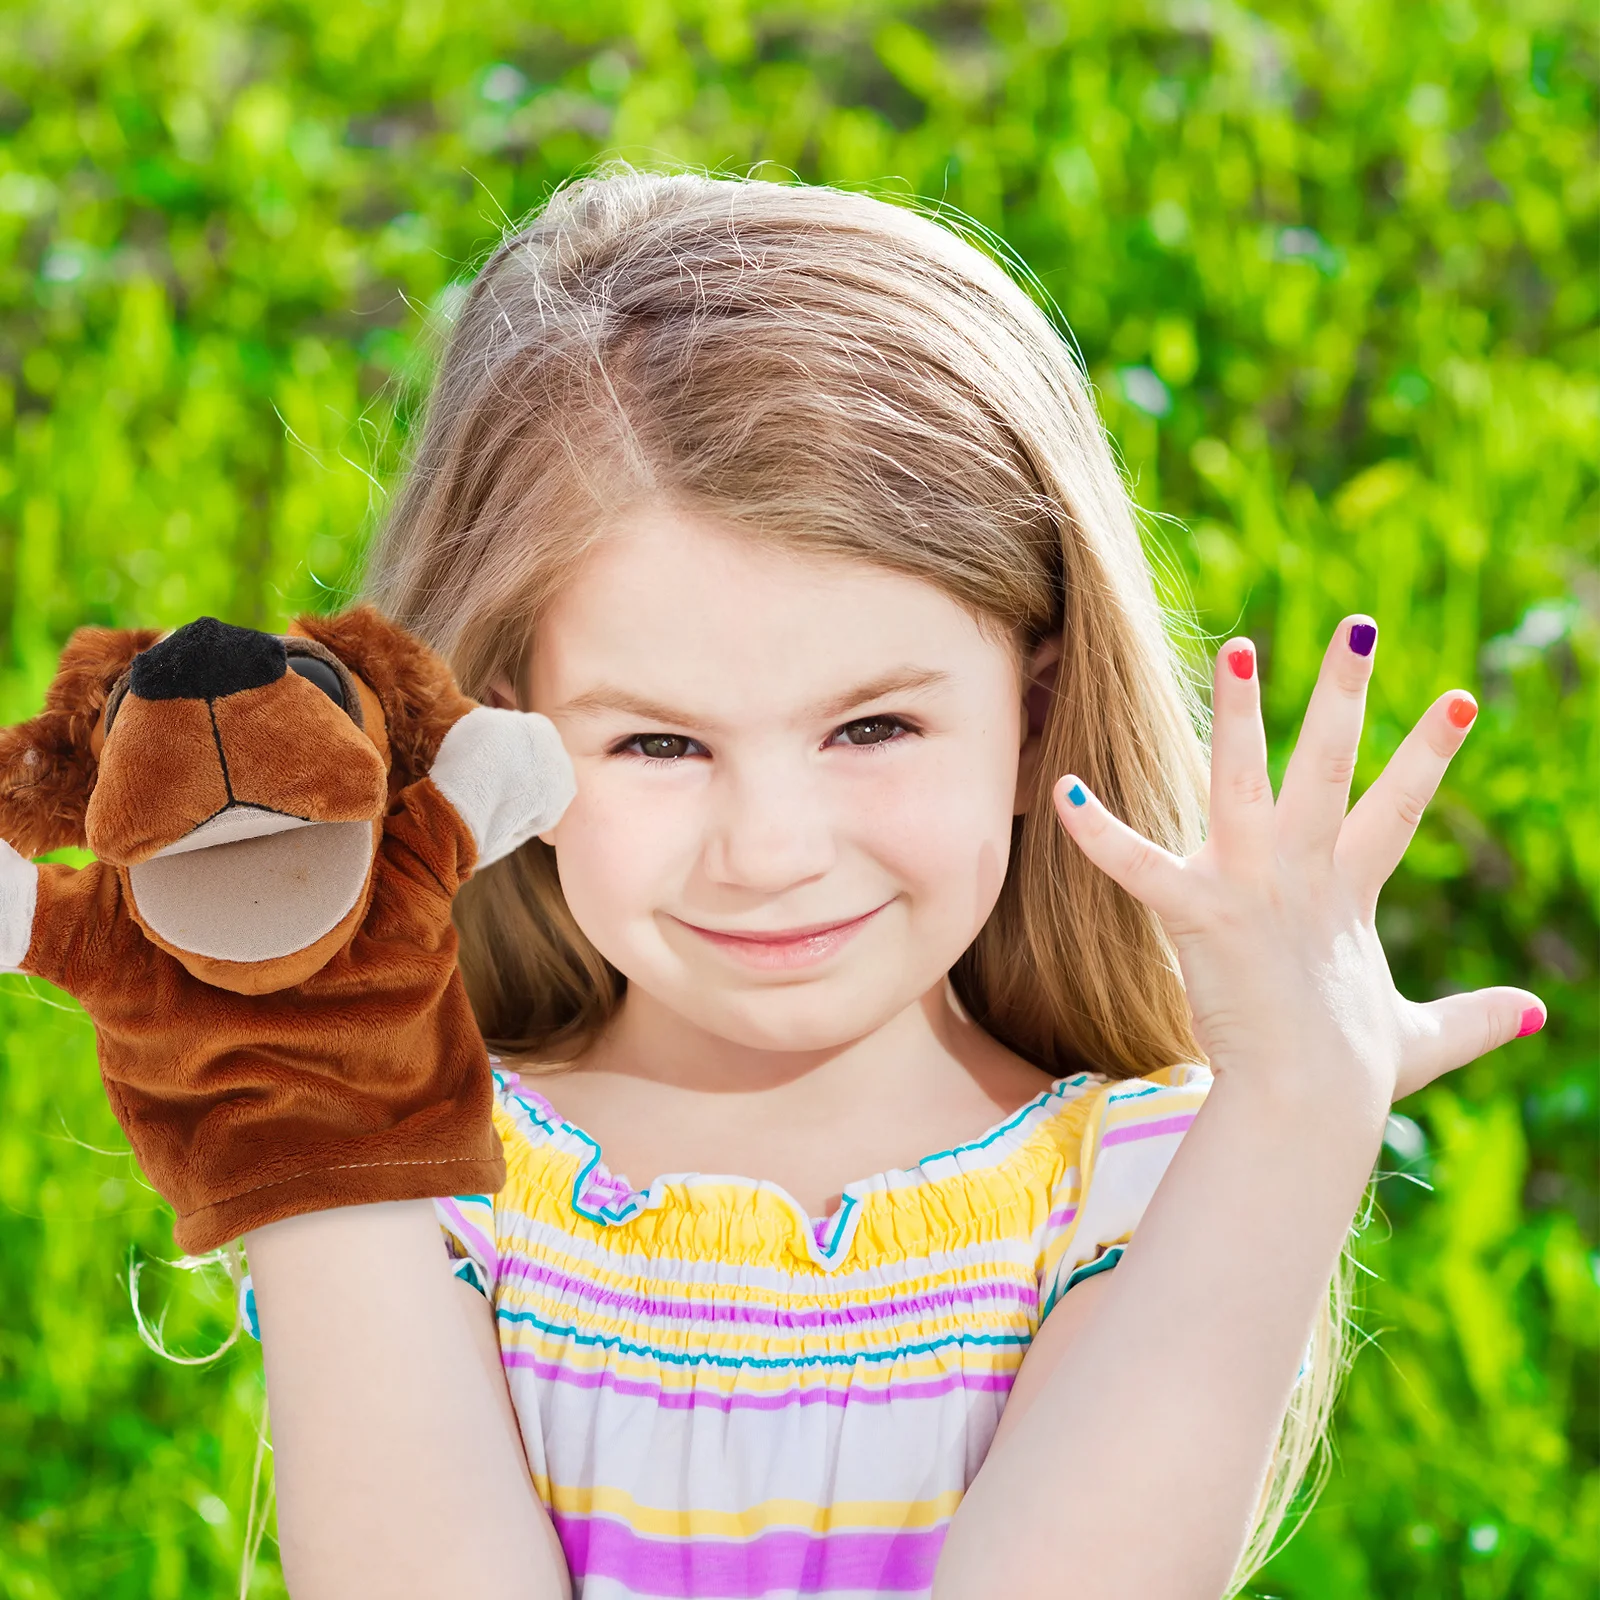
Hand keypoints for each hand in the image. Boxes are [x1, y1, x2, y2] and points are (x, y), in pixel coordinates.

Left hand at [1053, 617, 1542, 1107]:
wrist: (1307, 1108)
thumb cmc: (1352, 1074)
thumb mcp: (1422, 1038)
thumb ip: (1475, 1017)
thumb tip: (1538, 1017)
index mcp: (1347, 889)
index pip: (1397, 806)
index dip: (1428, 752)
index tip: (1460, 696)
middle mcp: (1302, 872)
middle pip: (1329, 767)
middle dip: (1344, 695)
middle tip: (1359, 627)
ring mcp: (1250, 886)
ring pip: (1243, 782)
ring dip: (1239, 715)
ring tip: (1239, 649)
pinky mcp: (1197, 913)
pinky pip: (1137, 864)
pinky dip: (1097, 832)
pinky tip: (1063, 789)